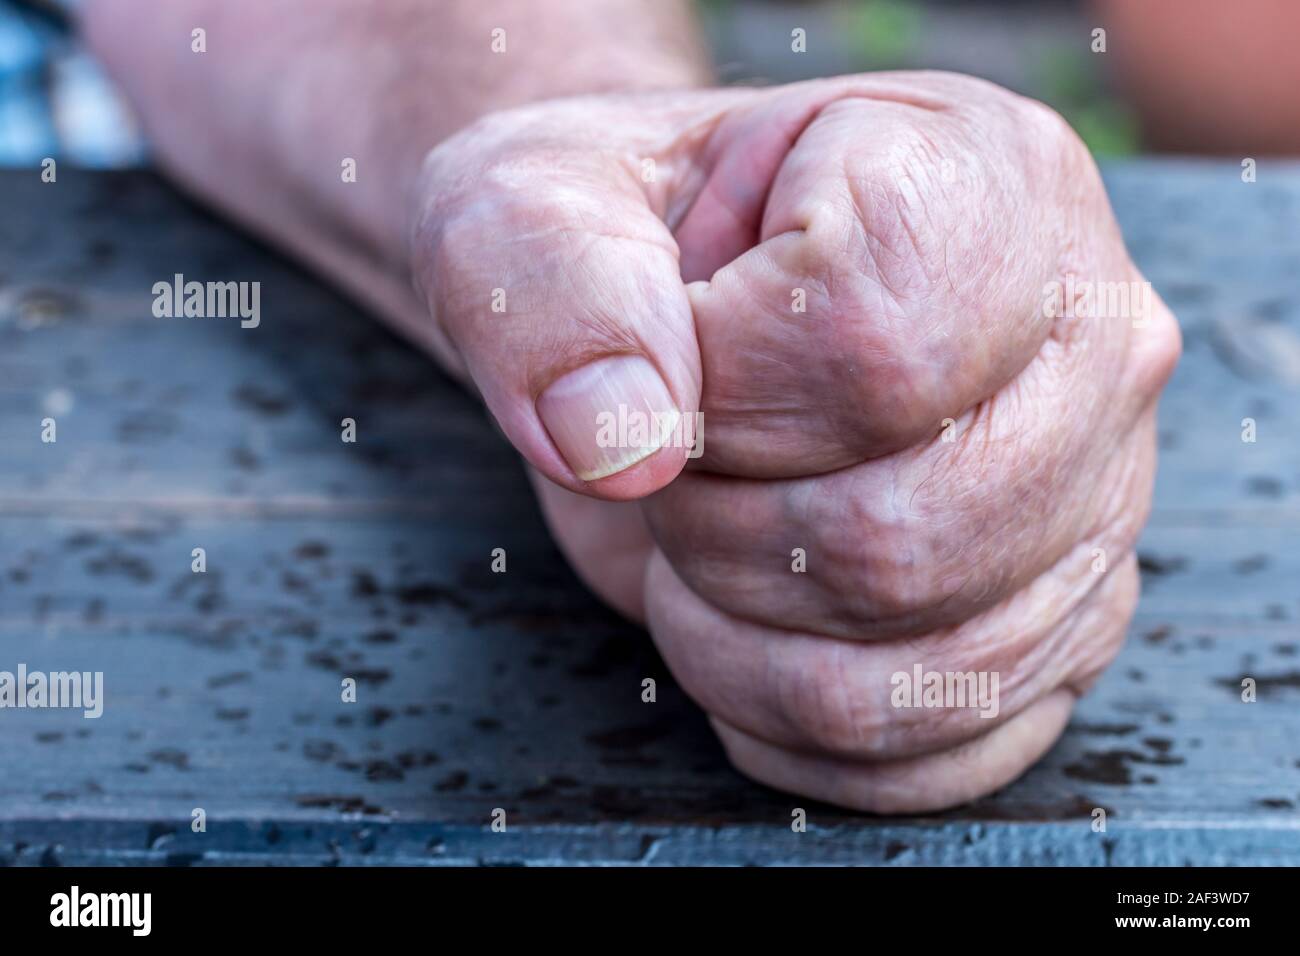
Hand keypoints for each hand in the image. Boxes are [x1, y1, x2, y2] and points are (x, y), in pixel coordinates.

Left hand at [410, 71, 1180, 812]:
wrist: (663, 306)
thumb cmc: (617, 246)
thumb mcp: (530, 212)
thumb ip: (556, 300)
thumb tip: (622, 444)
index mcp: (988, 182)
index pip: (874, 349)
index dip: (719, 404)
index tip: (658, 368)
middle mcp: (1085, 339)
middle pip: (903, 536)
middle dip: (716, 536)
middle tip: (669, 464)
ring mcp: (1095, 491)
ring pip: (926, 666)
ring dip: (743, 642)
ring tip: (698, 545)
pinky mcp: (1066, 612)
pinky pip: (951, 744)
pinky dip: (802, 727)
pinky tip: (742, 639)